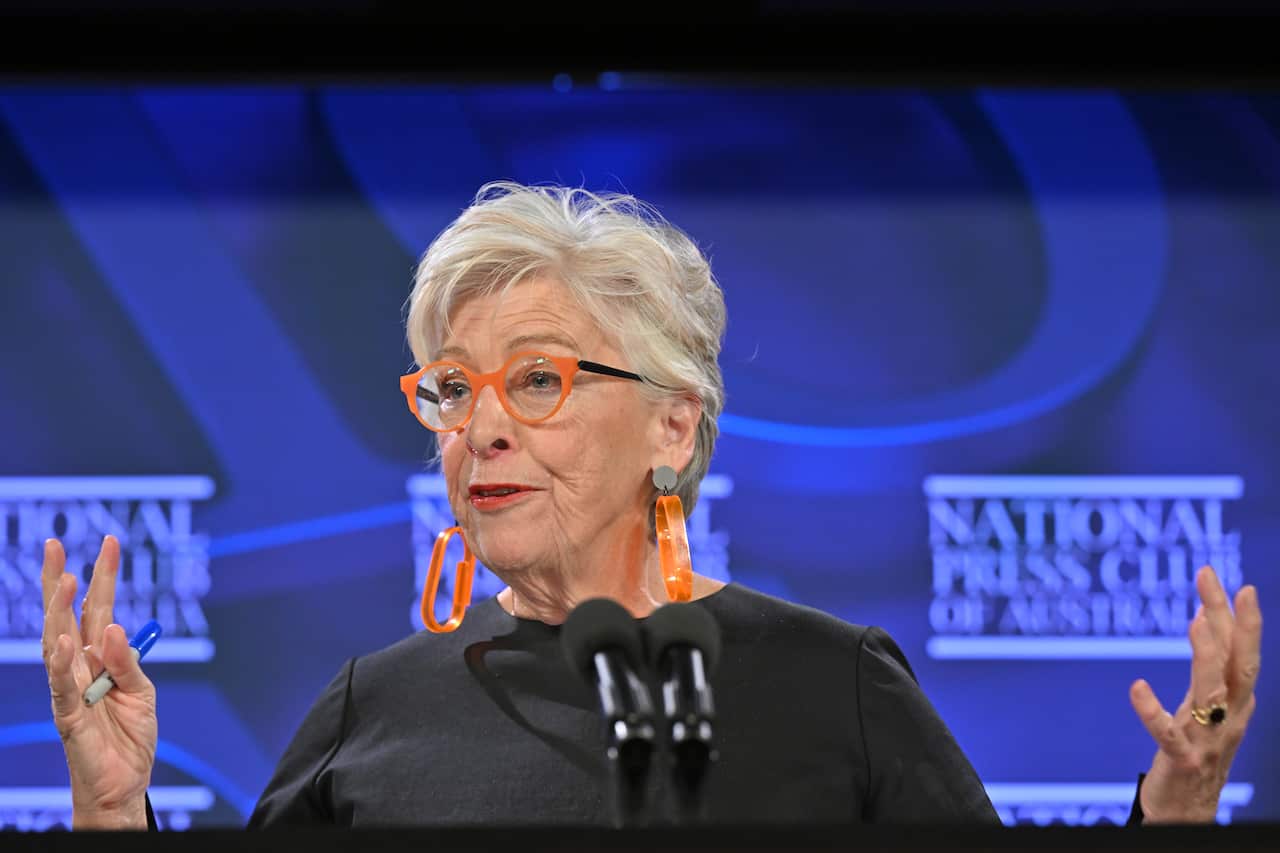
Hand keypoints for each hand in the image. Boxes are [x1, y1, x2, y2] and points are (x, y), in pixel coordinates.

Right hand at [42, 536, 156, 829]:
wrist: (125, 783)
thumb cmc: (130, 736)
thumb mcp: (142, 691)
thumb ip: (128, 661)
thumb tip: (112, 629)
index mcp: (102, 656)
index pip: (98, 607)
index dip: (103, 576)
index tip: (109, 541)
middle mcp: (80, 665)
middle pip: (67, 616)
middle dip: (60, 580)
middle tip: (55, 544)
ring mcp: (69, 688)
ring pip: (56, 642)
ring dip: (57, 611)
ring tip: (61, 580)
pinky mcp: (67, 714)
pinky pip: (62, 684)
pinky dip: (63, 662)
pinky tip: (65, 640)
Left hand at [1129, 565, 1260, 822]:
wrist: (1188, 811)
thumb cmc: (1196, 750)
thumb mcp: (1204, 704)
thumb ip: (1208, 665)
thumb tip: (1205, 615)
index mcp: (1235, 702)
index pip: (1241, 652)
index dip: (1239, 617)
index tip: (1234, 581)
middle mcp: (1230, 717)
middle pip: (1237, 664)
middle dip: (1231, 621)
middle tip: (1217, 581)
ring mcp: (1208, 740)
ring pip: (1212, 692)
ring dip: (1205, 655)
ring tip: (1194, 620)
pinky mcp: (1183, 761)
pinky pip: (1169, 735)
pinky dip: (1153, 711)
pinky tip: (1136, 687)